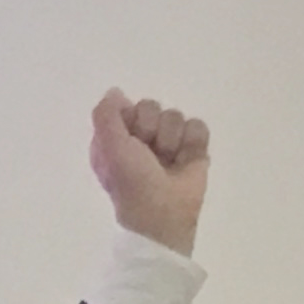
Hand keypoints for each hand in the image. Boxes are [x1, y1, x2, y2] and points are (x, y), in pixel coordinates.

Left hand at [88, 90, 208, 257]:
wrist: (164, 211)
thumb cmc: (131, 181)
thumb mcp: (109, 146)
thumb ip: (105, 115)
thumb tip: (115, 92)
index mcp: (118, 137)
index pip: (127, 105)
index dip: (129, 119)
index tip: (128, 139)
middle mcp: (142, 136)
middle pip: (152, 106)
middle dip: (150, 130)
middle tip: (148, 154)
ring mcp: (169, 141)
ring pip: (175, 115)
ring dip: (171, 141)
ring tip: (167, 162)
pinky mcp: (194, 148)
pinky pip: (198, 126)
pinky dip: (193, 144)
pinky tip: (186, 160)